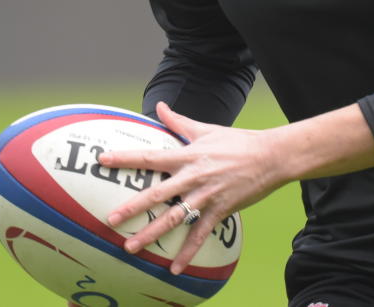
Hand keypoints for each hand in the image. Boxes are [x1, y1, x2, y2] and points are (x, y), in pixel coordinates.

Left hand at [98, 103, 286, 274]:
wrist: (271, 156)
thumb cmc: (238, 141)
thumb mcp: (207, 129)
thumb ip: (179, 121)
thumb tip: (160, 106)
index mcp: (188, 155)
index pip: (150, 157)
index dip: (125, 158)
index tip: (102, 160)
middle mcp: (193, 176)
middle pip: (157, 194)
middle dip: (132, 207)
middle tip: (110, 219)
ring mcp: (207, 195)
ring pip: (174, 218)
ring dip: (151, 234)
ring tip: (130, 248)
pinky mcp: (221, 209)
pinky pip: (200, 234)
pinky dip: (188, 252)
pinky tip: (174, 268)